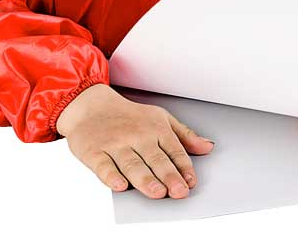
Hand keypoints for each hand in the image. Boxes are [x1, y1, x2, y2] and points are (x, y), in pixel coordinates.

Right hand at [56, 83, 214, 199]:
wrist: (90, 105)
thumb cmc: (128, 116)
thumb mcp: (160, 118)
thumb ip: (184, 135)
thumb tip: (207, 147)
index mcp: (155, 127)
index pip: (173, 149)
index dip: (183, 167)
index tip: (191, 182)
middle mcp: (136, 135)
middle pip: (155, 159)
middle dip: (168, 176)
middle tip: (179, 191)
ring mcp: (115, 144)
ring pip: (132, 164)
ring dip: (145, 179)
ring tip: (158, 192)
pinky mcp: (95, 153)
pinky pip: (104, 167)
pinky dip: (112, 177)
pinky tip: (121, 185)